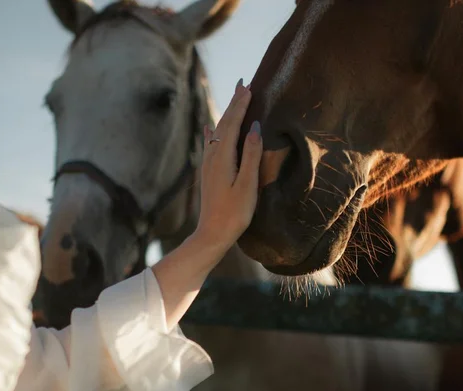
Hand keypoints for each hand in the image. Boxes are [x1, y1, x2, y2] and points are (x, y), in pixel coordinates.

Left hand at [190, 79, 261, 255]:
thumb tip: (254, 127)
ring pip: (217, 132)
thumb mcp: (247, 184)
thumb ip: (251, 155)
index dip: (240, 104)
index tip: (248, 86)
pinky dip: (214, 131)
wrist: (212, 234)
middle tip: (243, 84)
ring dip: (227, 114)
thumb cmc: (234, 213)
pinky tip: (210, 127)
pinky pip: (211, 143)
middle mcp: (213, 156)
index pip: (233, 123)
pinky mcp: (209, 173)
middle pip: (223, 124)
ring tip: (234, 100)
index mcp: (223, 157)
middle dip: (234, 103)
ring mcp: (208, 165)